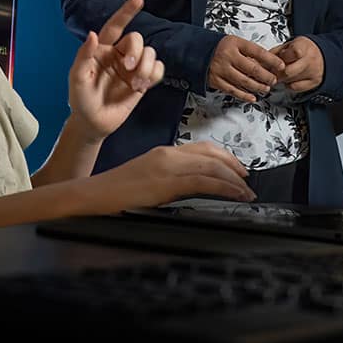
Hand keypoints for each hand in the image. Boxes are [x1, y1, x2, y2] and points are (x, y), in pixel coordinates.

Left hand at [68, 0, 163, 140]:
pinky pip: (158, 68)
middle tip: (129, 69)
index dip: (127, 12)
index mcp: (101, 49)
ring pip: (150, 53)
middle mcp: (118, 55)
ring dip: (146, 66)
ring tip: (136, 83)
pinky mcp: (142, 80)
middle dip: (137, 51)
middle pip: (137, 39)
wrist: (94, 123)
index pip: (115, 26)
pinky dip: (154, 74)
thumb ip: (83, 55)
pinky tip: (143, 85)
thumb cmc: (81, 100)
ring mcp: (131, 67)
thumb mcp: (77, 78)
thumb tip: (92, 35)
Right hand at [82, 142, 253, 213]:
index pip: (202, 148)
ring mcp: (167, 167)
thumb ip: (170, 178)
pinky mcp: (166, 183)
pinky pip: (204, 181)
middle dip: (234, 165)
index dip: (224, 156)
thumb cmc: (118, 191)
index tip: (237, 168)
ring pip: (211, 166)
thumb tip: (193, 187)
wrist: (96, 195)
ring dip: (233, 179)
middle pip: (211, 153)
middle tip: (247, 180)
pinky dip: (224, 186)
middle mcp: (167, 155)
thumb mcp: (148, 179)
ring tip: (246, 191)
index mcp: (163, 153)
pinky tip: (234, 194)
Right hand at [208, 35, 285, 102]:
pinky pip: (233, 90)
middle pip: (252, 68)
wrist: (194, 51)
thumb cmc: (218, 48)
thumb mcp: (233, 42)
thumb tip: (267, 63)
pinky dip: (244, 95)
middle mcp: (227, 56)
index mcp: (234, 43)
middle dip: (266, 76)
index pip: (258, 51)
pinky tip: (252, 97)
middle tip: (274, 80)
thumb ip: (248, 51)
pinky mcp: (215, 80)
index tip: (281, 65)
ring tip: (265, 88)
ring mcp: (221, 69)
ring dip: (258, 87)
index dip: (271, 60)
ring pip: (244, 81)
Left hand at [271, 37, 324, 92]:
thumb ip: (276, 52)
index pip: (294, 53)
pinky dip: (288, 85)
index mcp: (303, 47)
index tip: (274, 60)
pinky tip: (288, 79)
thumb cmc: (303, 48)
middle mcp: (310, 60)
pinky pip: (295, 88)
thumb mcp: (289, 44)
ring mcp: (313, 72)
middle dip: (276, 72)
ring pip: (290, 81)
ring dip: (281, 79)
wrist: (322, 54)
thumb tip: (261, 60)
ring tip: (280, 73)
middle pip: (288, 71)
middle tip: (271, 71)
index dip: (282, 58)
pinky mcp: (314, 82)